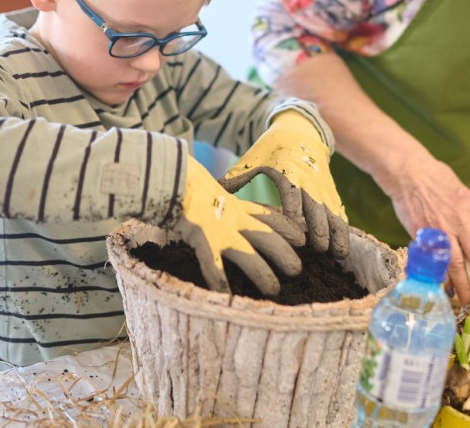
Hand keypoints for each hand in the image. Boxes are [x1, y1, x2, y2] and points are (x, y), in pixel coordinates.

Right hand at [175, 156, 302, 295]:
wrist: (168, 172)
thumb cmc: (184, 182)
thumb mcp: (210, 190)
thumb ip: (219, 202)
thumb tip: (218, 207)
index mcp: (235, 205)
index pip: (268, 216)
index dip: (287, 227)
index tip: (302, 238)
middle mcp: (232, 217)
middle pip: (266, 235)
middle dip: (283, 252)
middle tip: (297, 270)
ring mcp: (218, 227)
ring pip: (247, 253)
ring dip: (262, 272)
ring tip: (274, 290)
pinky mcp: (201, 235)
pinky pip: (212, 263)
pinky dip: (219, 280)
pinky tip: (227, 297)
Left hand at [223, 110, 349, 257]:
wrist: (300, 130)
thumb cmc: (271, 148)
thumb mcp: (252, 158)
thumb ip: (235, 178)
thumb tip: (215, 194)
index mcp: (288, 171)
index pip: (292, 194)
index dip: (295, 214)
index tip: (295, 235)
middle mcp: (308, 179)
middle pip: (317, 206)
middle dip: (320, 228)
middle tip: (320, 250)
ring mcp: (322, 186)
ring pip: (333, 211)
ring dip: (337, 232)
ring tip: (339, 255)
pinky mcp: (330, 190)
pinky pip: (339, 211)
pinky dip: (342, 228)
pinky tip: (343, 247)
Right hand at [381, 153, 469, 306]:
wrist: (409, 172)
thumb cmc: (437, 181)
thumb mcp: (464, 196)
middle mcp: (462, 219)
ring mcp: (442, 227)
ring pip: (457, 265)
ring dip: (464, 288)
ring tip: (468, 305)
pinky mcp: (423, 233)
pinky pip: (435, 261)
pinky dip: (442, 278)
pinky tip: (446, 290)